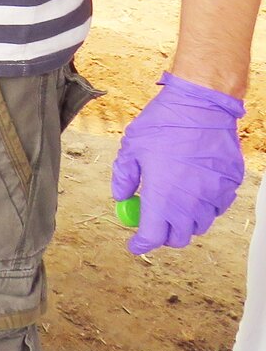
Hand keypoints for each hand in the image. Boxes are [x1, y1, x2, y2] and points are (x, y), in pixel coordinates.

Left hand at [111, 72, 246, 254]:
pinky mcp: (230, 186)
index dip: (140, 244)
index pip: (151, 237)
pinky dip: (204, 207)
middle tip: (152, 222)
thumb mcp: (131, 150)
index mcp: (162, 199)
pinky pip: (217, 208)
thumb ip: (123, 178)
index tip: (134, 244)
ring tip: (172, 204)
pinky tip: (194, 190)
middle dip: (163, 235)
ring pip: (199, 225)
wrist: (201, 106)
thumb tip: (121, 197)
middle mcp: (191, 205)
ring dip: (184, 222)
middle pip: (177, 238)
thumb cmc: (163, 125)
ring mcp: (214, 197)